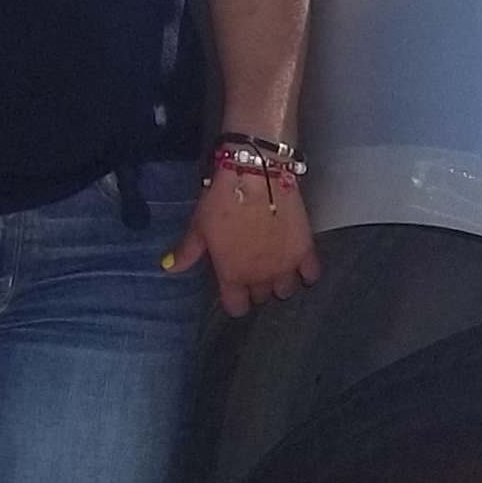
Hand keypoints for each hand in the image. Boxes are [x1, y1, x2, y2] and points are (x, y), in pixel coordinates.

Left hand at [169, 167, 319, 314]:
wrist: (256, 175)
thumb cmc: (223, 200)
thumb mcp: (199, 226)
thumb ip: (187, 252)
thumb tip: (169, 267)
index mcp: (233, 276)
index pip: (237, 308)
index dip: (236, 300)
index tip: (235, 288)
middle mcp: (260, 277)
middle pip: (262, 297)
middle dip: (257, 286)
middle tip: (253, 267)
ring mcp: (284, 266)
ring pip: (286, 290)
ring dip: (281, 281)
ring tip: (276, 265)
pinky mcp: (305, 250)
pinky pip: (312, 274)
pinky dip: (306, 272)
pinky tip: (299, 262)